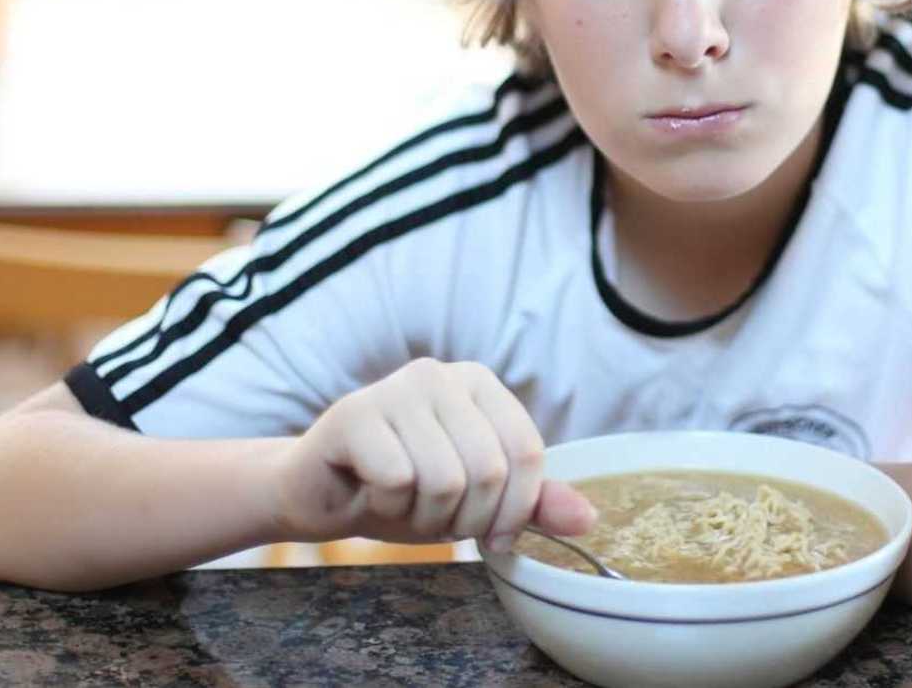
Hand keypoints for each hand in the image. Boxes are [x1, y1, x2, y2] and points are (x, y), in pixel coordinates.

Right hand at [272, 358, 596, 551]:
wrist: (322, 492)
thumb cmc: (406, 490)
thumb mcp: (478, 500)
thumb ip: (532, 504)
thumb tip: (588, 519)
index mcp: (479, 384)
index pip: (527, 451)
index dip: (517, 509)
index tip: (493, 536)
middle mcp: (439, 375)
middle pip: (489, 470)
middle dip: (468, 519)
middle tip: (438, 520)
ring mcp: (394, 389)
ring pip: (445, 479)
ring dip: (426, 516)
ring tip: (406, 505)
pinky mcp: (353, 414)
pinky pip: (398, 479)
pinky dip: (389, 506)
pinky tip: (373, 493)